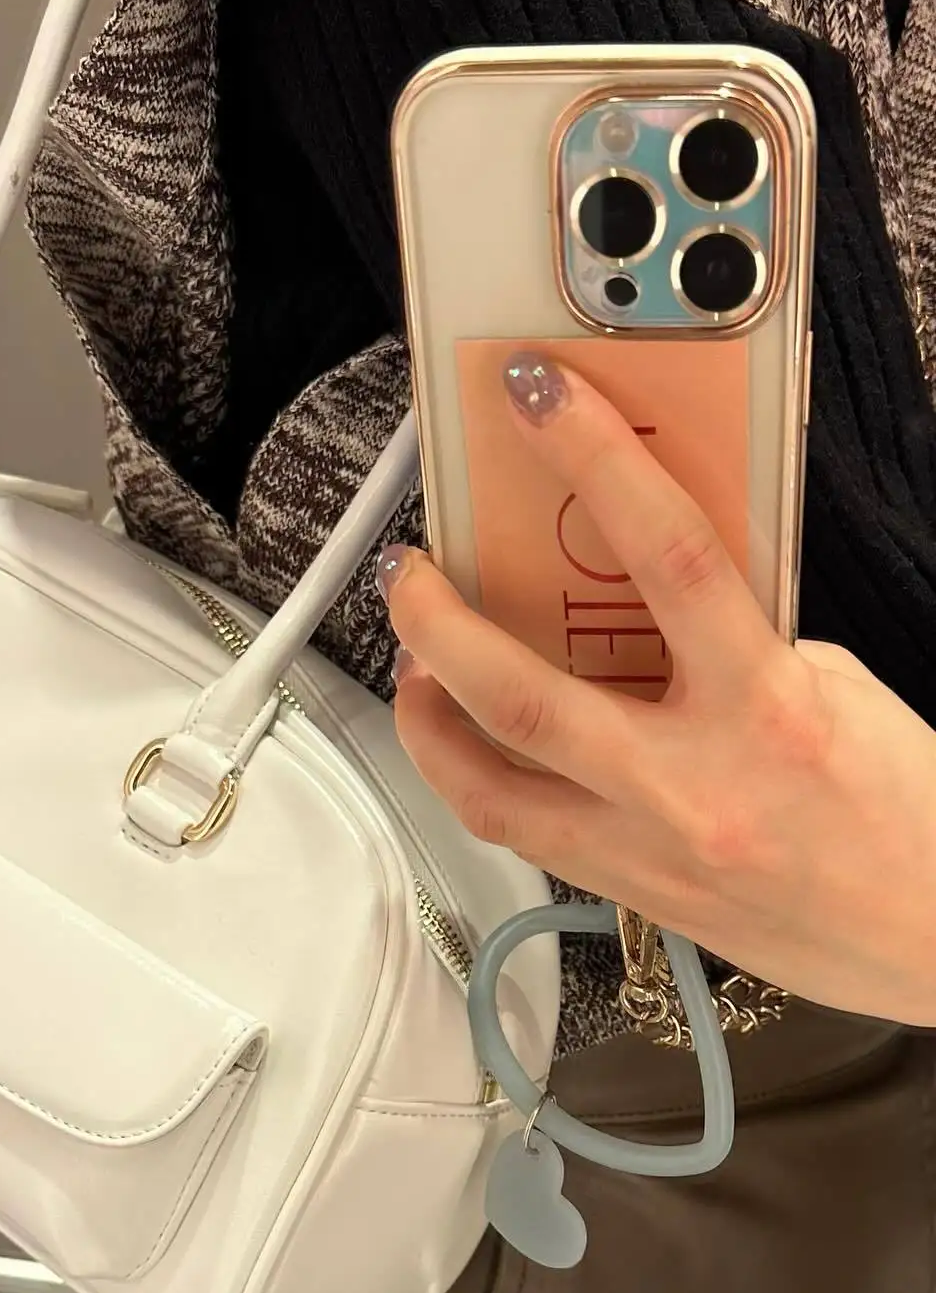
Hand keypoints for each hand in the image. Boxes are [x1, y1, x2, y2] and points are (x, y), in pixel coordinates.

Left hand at [380, 352, 935, 1027]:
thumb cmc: (909, 815)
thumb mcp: (838, 692)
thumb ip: (738, 644)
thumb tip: (647, 607)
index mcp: (767, 709)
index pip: (671, 555)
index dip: (596, 462)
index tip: (538, 397)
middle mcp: (691, 787)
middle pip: (522, 698)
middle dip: (437, 627)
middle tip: (407, 574)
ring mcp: (648, 852)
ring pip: (489, 789)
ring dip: (427, 721)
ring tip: (413, 668)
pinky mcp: (631, 896)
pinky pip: (522, 834)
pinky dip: (477, 780)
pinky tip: (469, 743)